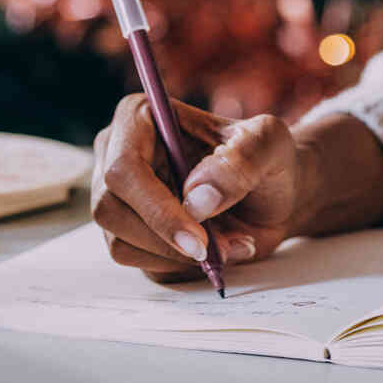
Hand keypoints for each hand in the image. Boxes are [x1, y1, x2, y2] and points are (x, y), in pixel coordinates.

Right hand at [90, 96, 382, 281]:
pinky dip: (179, 265)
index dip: (156, 207)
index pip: (123, 167)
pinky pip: (139, 263)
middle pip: (111, 209)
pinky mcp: (129, 233)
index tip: (199, 237)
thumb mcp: (271, 144)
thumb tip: (197, 198)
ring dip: (178, 255)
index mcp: (141, 117)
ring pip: (120, 243)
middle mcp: (116, 154)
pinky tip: (213, 250)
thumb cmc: (266, 159)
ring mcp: (119, 198)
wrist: (271, 195)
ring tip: (228, 241)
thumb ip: (242, 159)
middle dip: (167, 238)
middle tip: (220, 247)